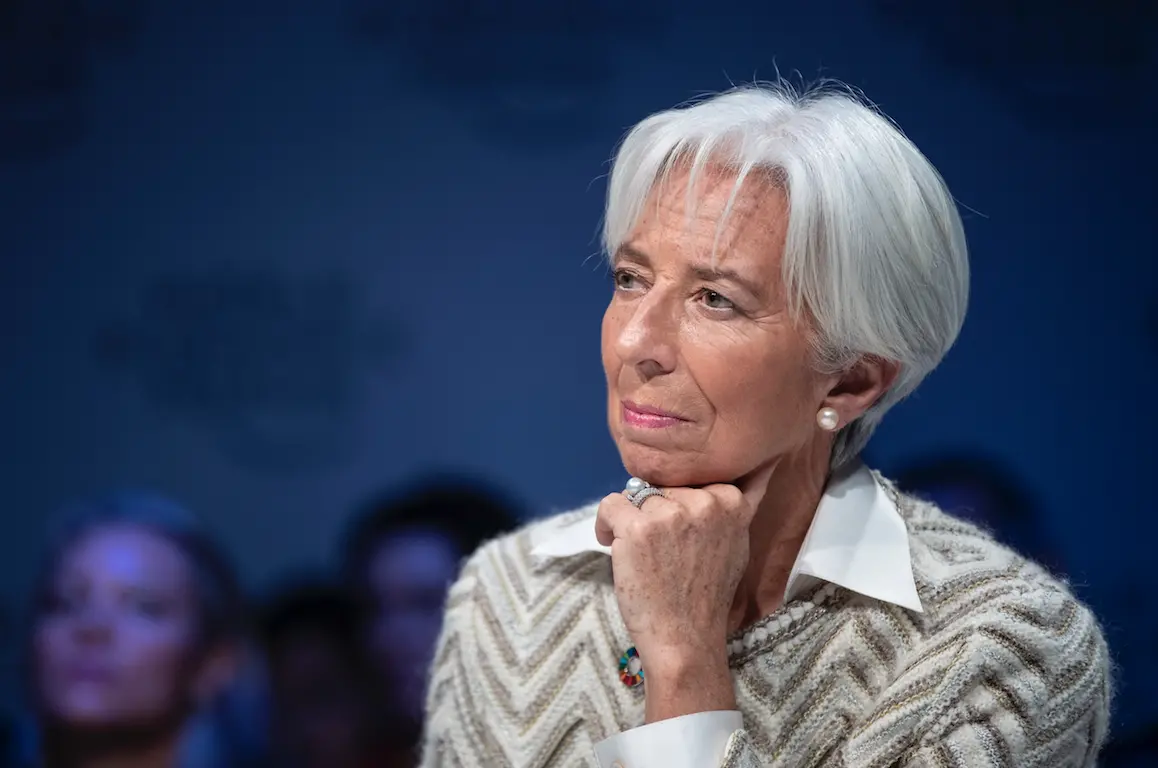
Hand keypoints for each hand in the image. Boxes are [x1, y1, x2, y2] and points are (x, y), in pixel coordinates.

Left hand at [595, 464, 773, 721]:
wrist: (685, 639)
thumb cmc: (708, 596)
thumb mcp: (738, 543)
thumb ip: (734, 509)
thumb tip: (757, 468)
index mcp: (731, 501)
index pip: (694, 476)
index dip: (680, 504)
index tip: (678, 532)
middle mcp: (704, 501)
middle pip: (664, 485)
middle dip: (657, 511)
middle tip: (662, 549)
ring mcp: (670, 513)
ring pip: (636, 494)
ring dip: (632, 519)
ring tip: (641, 552)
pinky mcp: (637, 527)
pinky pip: (610, 504)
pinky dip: (606, 525)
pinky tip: (614, 546)